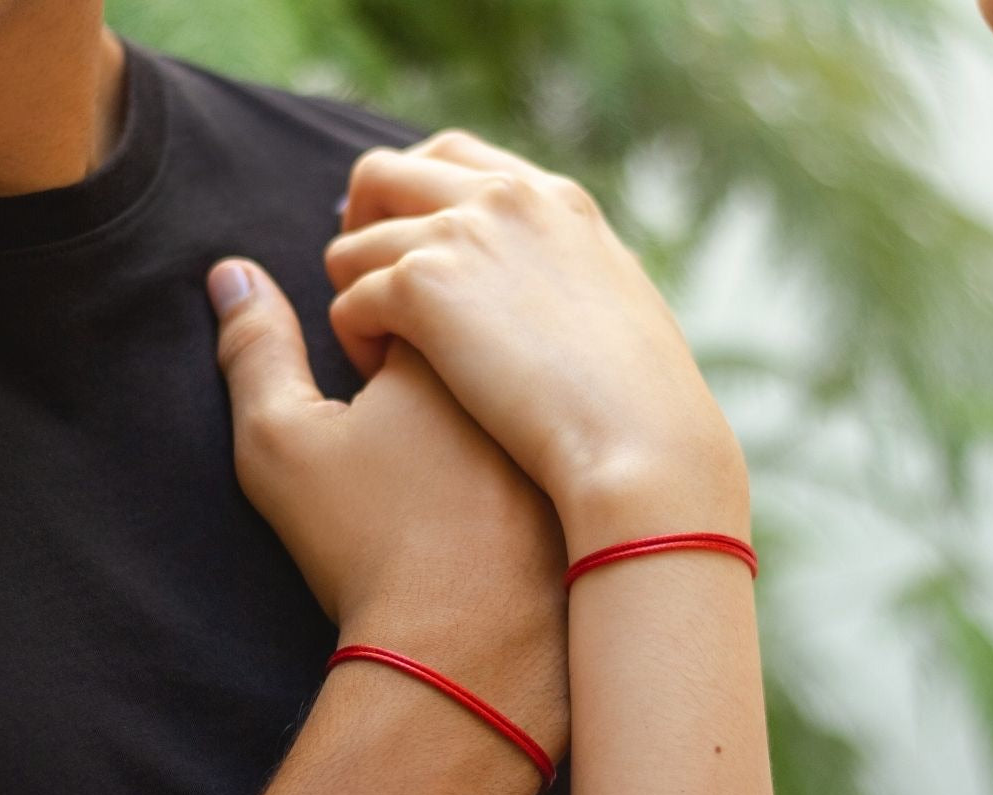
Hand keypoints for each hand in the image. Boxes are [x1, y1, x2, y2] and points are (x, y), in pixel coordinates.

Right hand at [208, 258, 568, 762]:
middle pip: (468, 344)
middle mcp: (518, 371)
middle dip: (436, 381)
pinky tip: (496, 513)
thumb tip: (232, 272)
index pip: (408, 302)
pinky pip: (552, 445)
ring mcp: (560, 427)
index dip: (376, 358)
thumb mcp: (283, 443)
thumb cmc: (368, 543)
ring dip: (481, 421)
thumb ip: (255, 350)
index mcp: (445, 343)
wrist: (465, 645)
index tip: (372, 420)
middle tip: (413, 465)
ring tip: (450, 493)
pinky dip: (522, 462)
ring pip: (512, 395)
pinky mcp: (587, 479)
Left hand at [323, 130, 748, 552]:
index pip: (453, 158)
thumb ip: (572, 276)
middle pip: (384, 175)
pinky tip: (379, 379)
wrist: (640, 439)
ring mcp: (460, 236)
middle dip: (361, 226)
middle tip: (367, 286)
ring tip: (379, 351)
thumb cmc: (643, 403)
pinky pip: (349, 301)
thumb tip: (548, 293)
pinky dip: (353, 340)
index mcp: (554, 200)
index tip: (404, 244)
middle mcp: (503, 200)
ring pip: (353, 243)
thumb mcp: (621, 307)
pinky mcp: (423, 288)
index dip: (411, 197)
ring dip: (354, 293)